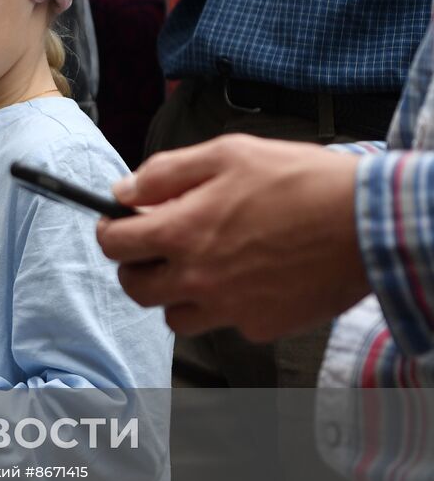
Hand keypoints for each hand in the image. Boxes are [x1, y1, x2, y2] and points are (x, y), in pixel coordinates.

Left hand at [95, 135, 370, 340]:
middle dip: (137, 266)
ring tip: (201, 266)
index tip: (118, 224)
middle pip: (136, 288)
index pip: (114, 245)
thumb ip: (166, 173)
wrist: (370, 223)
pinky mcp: (261, 326)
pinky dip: (227, 306)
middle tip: (157, 247)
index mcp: (182, 232)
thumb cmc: (301, 180)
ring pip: (175, 317)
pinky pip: (226, 325)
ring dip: (176, 294)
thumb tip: (123, 191)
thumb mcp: (227, 153)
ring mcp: (229, 309)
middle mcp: (198, 278)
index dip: (110, 231)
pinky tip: (249, 279)